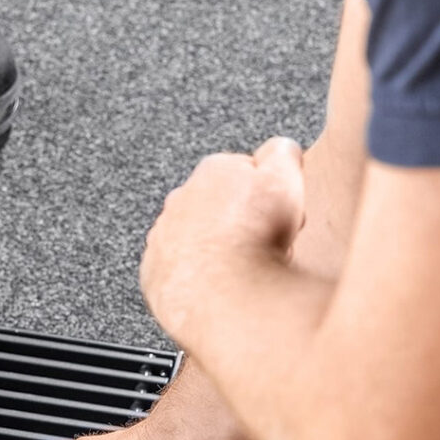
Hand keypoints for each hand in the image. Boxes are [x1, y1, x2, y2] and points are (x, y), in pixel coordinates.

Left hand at [140, 137, 305, 349]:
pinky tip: (217, 287)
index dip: (267, 194)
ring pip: (194, 237)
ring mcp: (163, 235)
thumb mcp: (285, 179)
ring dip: (215, 248)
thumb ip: (283, 154)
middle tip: (265, 244)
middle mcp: (180, 198)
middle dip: (239, 220)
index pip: (243, 171)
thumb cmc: (255, 235)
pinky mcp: (154, 270)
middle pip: (217, 205)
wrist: (222, 292)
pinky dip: (195, 276)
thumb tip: (280, 147)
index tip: (280, 213)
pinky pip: (176, 270)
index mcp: (213, 171)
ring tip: (243, 270)